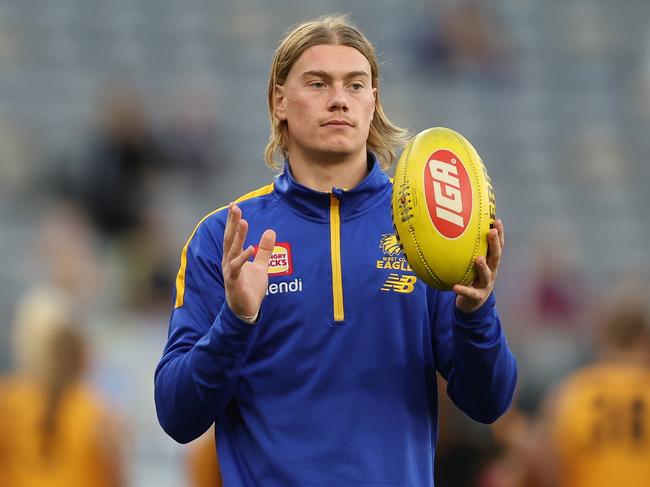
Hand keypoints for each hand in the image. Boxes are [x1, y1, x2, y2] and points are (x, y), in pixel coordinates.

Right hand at [222, 203, 275, 320]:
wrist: (246, 310)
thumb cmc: (250, 287)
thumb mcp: (261, 266)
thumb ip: (265, 250)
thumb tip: (270, 232)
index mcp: (234, 257)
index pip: (232, 235)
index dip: (233, 221)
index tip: (234, 205)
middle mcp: (229, 262)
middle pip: (230, 239)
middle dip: (232, 223)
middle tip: (234, 206)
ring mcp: (230, 271)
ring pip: (232, 250)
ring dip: (238, 236)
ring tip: (243, 221)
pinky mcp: (234, 282)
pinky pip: (237, 268)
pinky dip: (243, 258)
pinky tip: (251, 248)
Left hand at [453, 218, 504, 313]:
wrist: (472, 304)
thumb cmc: (471, 278)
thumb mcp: (471, 264)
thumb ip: (467, 250)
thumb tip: (452, 229)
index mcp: (491, 263)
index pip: (498, 247)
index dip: (499, 234)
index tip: (497, 220)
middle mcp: (491, 272)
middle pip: (495, 257)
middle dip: (495, 244)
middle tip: (491, 232)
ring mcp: (485, 285)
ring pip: (486, 275)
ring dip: (483, 267)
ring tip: (478, 259)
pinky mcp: (477, 297)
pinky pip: (469, 293)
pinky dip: (463, 290)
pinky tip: (455, 287)